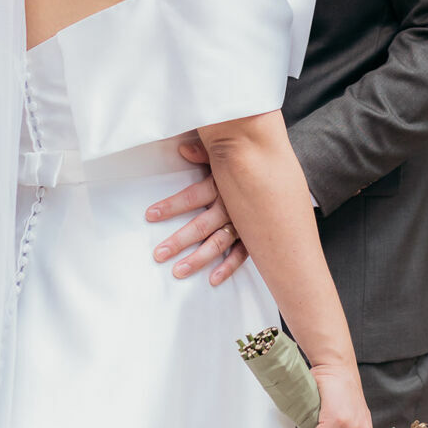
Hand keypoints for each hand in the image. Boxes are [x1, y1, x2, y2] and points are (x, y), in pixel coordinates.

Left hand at [144, 141, 247, 285]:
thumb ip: (205, 153)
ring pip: (218, 243)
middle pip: (202, 226)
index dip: (171, 206)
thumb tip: (184, 149)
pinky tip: (213, 279)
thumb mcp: (225, 154)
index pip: (192, 197)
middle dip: (179, 240)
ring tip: (179, 271)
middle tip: (159, 254)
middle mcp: (231, 207)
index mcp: (221, 186)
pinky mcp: (254, 235)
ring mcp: (243, 223)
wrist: (278, 174)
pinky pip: (242, 254)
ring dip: (199, 259)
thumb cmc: (244, 164)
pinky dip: (229, 267)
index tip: (150, 215)